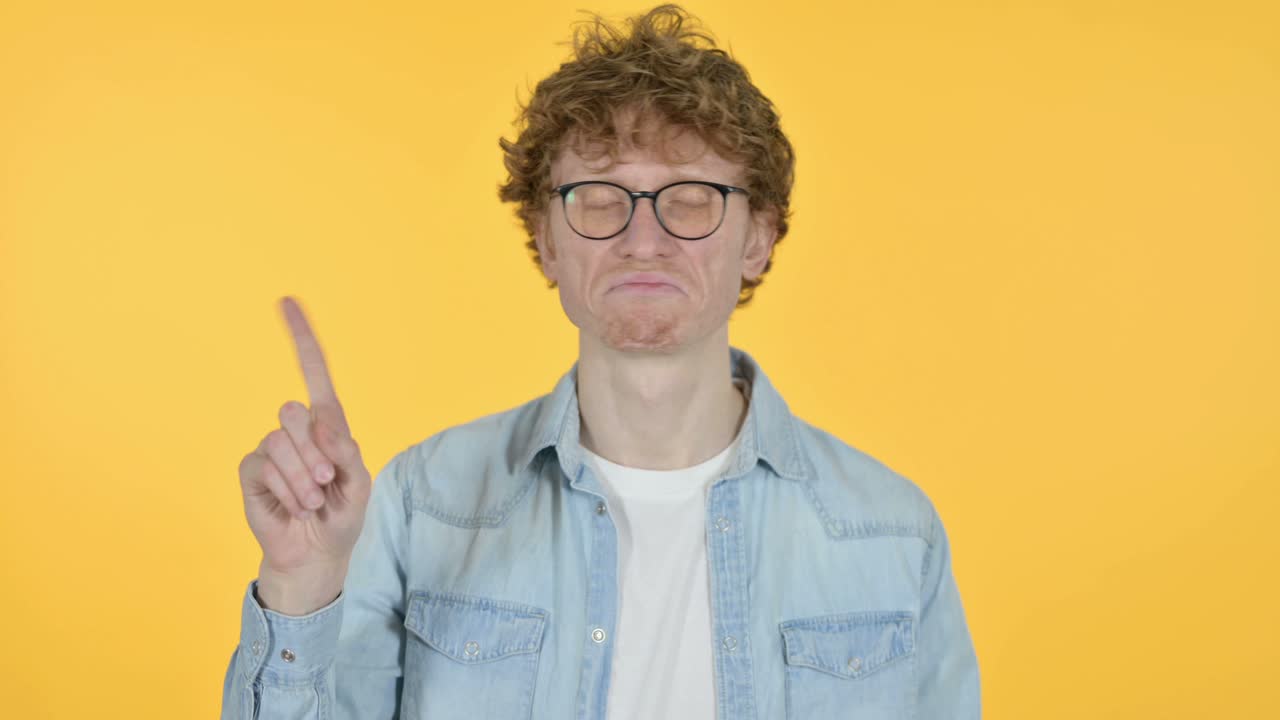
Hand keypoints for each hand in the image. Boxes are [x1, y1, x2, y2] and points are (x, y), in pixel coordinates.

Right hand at [237, 296, 371, 612]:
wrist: (317, 553)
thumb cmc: (341, 515)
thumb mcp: (358, 484)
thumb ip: (346, 451)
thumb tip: (321, 422)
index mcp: (327, 424)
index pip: (314, 373)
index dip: (301, 338)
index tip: (286, 302)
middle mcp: (296, 429)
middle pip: (296, 412)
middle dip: (316, 454)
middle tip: (325, 484)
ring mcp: (271, 448)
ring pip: (281, 442)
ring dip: (303, 480)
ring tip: (312, 502)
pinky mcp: (252, 470)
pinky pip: (265, 466)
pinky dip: (286, 491)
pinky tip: (293, 508)